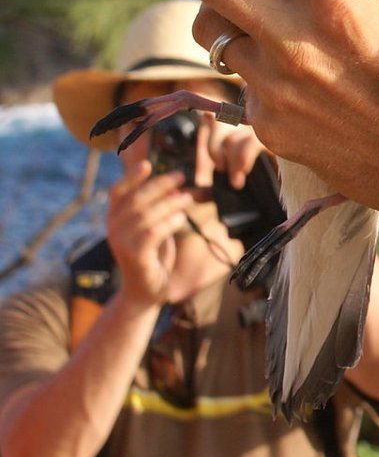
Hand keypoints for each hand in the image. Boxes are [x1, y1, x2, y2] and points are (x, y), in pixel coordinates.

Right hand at [105, 162, 192, 306]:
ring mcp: (122, 244)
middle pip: (135, 199)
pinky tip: (182, 218)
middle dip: (160, 185)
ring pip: (145, 215)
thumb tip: (174, 186)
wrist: (144, 291)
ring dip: (170, 203)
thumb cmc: (151, 256)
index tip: (148, 164)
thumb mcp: (152, 228)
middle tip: (181, 177)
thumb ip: (157, 209)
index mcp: (115, 219)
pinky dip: (168, 222)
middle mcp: (113, 229)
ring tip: (187, 198)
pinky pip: (152, 233)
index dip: (131, 177)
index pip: (117, 192)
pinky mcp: (135, 257)